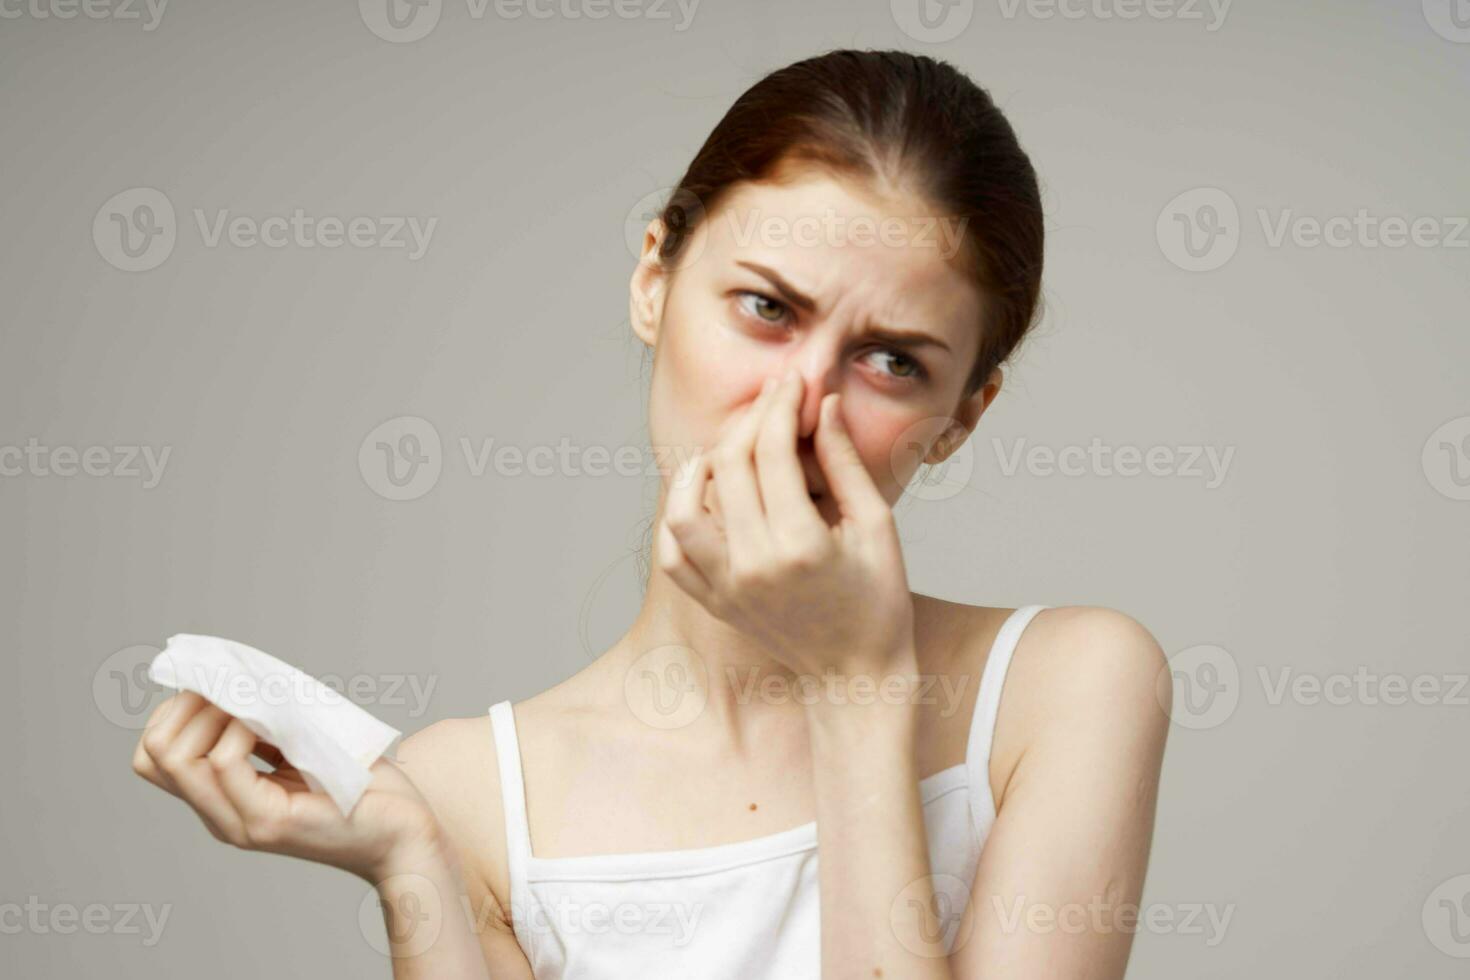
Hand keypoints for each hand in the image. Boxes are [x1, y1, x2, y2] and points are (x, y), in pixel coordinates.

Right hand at [132, 691, 443, 883]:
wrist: (406, 832)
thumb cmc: (363, 784)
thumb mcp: (302, 744)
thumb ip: (266, 726)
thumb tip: (236, 678)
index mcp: (223, 798)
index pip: (152, 755)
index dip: (175, 711)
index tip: (223, 689)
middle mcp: (221, 815)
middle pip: (151, 754)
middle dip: (184, 706)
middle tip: (236, 694)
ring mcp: (241, 822)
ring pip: (175, 758)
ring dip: (211, 712)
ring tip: (258, 705)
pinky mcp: (270, 822)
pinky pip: (225, 762)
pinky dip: (242, 727)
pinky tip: (279, 723)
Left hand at [658, 368, 918, 679]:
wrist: (857, 675)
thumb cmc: (879, 599)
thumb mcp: (876, 526)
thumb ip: (845, 462)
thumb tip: (823, 404)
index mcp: (801, 544)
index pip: (772, 451)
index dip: (781, 406)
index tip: (793, 384)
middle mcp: (754, 565)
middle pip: (728, 466)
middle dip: (749, 420)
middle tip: (771, 403)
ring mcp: (727, 588)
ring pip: (683, 508)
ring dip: (700, 466)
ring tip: (730, 449)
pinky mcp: (714, 603)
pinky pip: (672, 553)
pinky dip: (678, 518)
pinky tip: (705, 494)